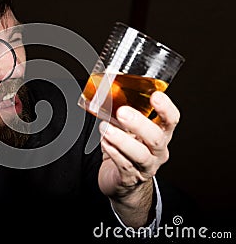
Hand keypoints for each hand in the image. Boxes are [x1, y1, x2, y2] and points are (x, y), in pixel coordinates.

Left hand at [98, 91, 179, 226]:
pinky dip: (113, 152)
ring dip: (121, 140)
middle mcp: (157, 151)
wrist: (121, 180)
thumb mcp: (128, 130)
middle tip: (122, 112)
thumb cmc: (126, 150)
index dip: (166, 108)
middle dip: (139, 124)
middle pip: (156, 137)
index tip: (155, 96)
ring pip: (140, 154)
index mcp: (161, 134)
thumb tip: (109, 95)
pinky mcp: (131, 178)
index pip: (171, 120)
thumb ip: (123, 114)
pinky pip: (124, 165)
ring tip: (106, 129)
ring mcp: (146, 166)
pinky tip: (105, 142)